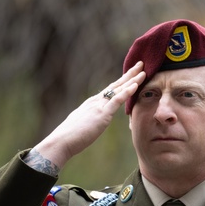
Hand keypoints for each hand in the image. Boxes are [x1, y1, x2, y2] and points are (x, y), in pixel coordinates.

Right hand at [27, 62, 145, 171]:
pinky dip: (127, 92)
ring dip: (132, 79)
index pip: (110, 90)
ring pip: (118, 89)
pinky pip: (116, 100)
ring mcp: (98, 106)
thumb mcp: (84, 124)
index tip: (132, 73)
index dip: (122, 81)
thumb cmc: (71, 137)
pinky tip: (136, 85)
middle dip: (129, 74)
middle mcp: (96, 101)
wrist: (61, 141)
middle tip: (141, 64)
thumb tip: (95, 120)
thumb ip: (91, 119)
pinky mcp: (101, 114)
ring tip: (143, 70)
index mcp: (92, 103)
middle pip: (116, 85)